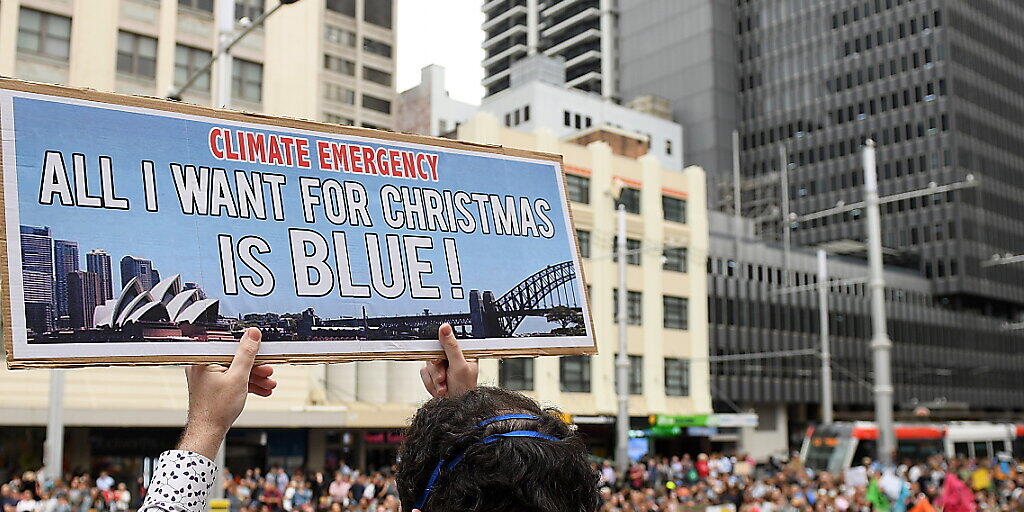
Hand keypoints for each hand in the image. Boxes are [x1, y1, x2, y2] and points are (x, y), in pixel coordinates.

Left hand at [178, 328, 276, 458]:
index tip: (262, 349)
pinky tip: (262, 390)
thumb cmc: (216, 409)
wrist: (208, 433)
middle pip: (234, 359)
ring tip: (270, 384)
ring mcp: (207, 377)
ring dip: (254, 378)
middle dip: (255, 367)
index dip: (249, 347)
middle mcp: (202, 366)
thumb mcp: (238, 377)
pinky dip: (245, 385)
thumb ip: (246, 354)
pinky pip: (231, 380)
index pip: (229, 345)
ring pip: (235, 371)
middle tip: (269, 371)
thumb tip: (252, 334)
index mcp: (203, 359)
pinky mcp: (212, 386)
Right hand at [420, 323, 477, 397]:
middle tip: (444, 378)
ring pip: (428, 364)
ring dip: (434, 379)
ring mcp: (442, 367)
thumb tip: (445, 328)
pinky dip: (430, 384)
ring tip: (444, 387)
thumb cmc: (465, 391)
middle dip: (437, 370)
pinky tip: (440, 389)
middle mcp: (452, 358)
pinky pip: (423, 374)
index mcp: (463, 353)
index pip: (446, 341)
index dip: (440, 350)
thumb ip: (451, 347)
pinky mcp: (433, 375)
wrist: (456, 410)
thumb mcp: (459, 366)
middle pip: (433, 353)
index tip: (439, 359)